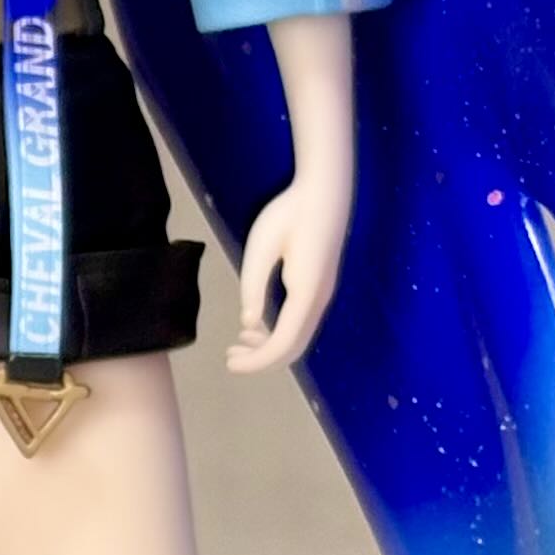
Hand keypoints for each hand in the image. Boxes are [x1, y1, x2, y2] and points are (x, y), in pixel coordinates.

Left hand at [228, 161, 349, 373]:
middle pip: (294, 347)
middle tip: (229, 356)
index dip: (257, 361)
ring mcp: (323, 294)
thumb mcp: (261, 247)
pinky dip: (279, 332)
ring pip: (299, 337)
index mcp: (306, 292)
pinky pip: (301, 322)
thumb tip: (249, 324)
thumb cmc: (289, 213)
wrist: (325, 191)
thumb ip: (253, 287)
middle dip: (261, 359)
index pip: (284, 342)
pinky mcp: (320, 287)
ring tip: (238, 342)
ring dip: (269, 346)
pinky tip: (256, 325)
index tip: (229, 363)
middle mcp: (320, 299)